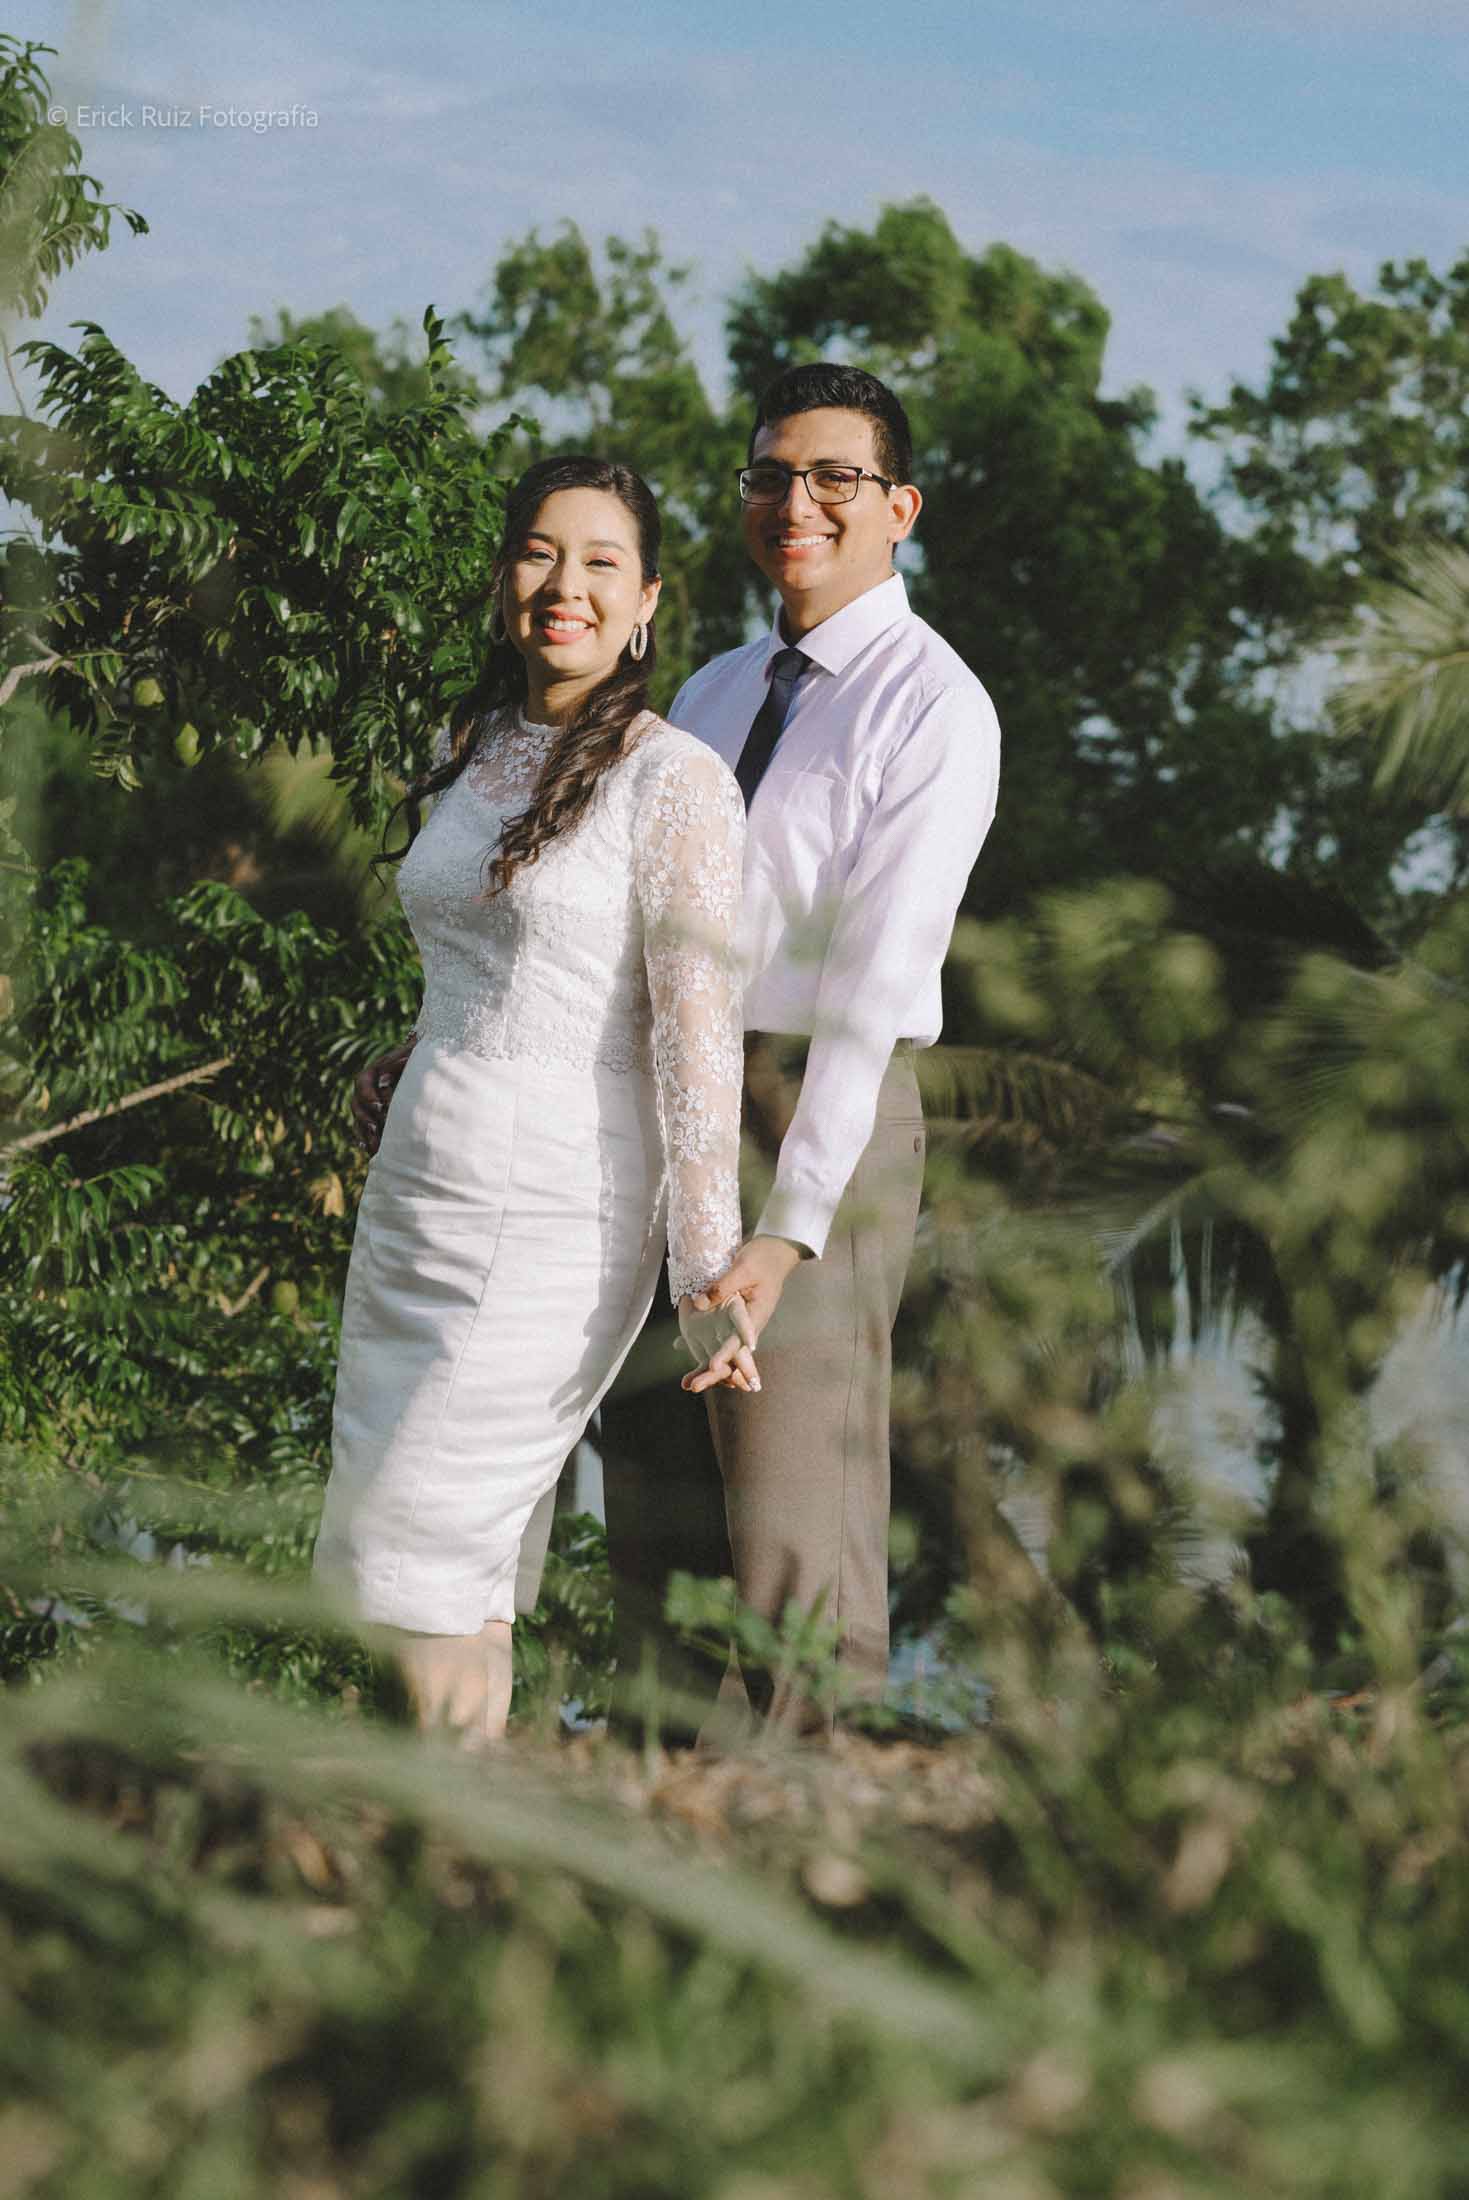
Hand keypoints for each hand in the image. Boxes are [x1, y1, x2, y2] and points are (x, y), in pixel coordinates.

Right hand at [351, 1038, 414, 1155]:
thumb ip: (399, 1063)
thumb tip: (388, 1077)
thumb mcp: (410, 1056)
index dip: (368, 1095)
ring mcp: (368, 1107)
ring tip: (375, 1145)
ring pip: (359, 1121)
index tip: (380, 1106)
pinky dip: (368, 1142)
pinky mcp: (374, 1120)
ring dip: (366, 1133)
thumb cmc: (417, 1061)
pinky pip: (365, 1133)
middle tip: (375, 1128)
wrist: (423, 1070)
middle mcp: (366, 1090)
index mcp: (373, 1072)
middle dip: (365, 1118)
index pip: (362, 1083)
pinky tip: (374, 1152)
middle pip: (357, 1105)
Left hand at [679, 1235, 805, 1393]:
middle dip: (714, 1373)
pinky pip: (715, 1336)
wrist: (774, 1254)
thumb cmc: (763, 1259)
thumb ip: (722, 1286)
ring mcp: (739, 1324)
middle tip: (693, 1386)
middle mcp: (748, 1326)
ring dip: (706, 1367)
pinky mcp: (731, 1318)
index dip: (726, 1355)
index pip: (739, 1341)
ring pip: (722, 1350)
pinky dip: (699, 1344)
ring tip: (686, 1384)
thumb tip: (698, 1303)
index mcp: (755, 1316)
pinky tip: (679, 1346)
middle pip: (731, 1355)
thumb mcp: (744, 1268)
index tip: (713, 1367)